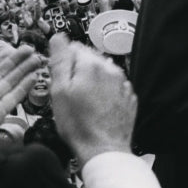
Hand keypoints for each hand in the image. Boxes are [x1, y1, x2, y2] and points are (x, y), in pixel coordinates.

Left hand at [0, 27, 39, 132]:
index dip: (2, 57)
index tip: (14, 48)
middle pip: (3, 73)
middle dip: (18, 61)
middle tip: (31, 50)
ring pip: (11, 83)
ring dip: (24, 71)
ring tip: (37, 59)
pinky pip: (13, 97)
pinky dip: (24, 87)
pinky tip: (33, 76)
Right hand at [50, 34, 136, 166]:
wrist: (103, 149)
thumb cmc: (79, 125)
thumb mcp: (59, 91)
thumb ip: (60, 60)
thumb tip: (59, 38)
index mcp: (92, 65)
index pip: (73, 47)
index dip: (62, 61)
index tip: (59, 76)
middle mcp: (111, 70)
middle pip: (89, 59)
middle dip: (78, 70)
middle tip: (69, 92)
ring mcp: (122, 84)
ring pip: (102, 73)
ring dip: (91, 81)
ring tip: (83, 102)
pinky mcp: (128, 98)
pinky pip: (113, 88)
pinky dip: (104, 92)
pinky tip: (96, 107)